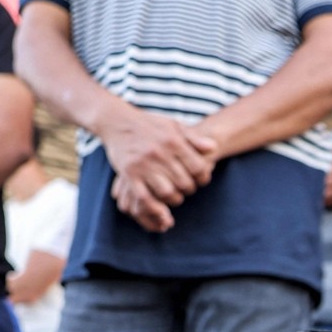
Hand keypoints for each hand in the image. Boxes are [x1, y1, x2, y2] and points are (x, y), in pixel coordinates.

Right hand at [100, 106, 216, 231]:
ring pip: (167, 192)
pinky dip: (155, 208)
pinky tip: (161, 210)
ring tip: (175, 195)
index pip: (198, 168)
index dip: (203, 178)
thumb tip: (213, 148)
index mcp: (173, 141)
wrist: (117, 121)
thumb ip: (194, 138)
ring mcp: (143, 164)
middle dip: (189, 189)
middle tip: (187, 188)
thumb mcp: (174, 125)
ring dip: (174, 199)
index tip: (201, 179)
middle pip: (184, 183)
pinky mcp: (129, 174)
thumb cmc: (150, 124)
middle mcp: (159, 153)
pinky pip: (145, 198)